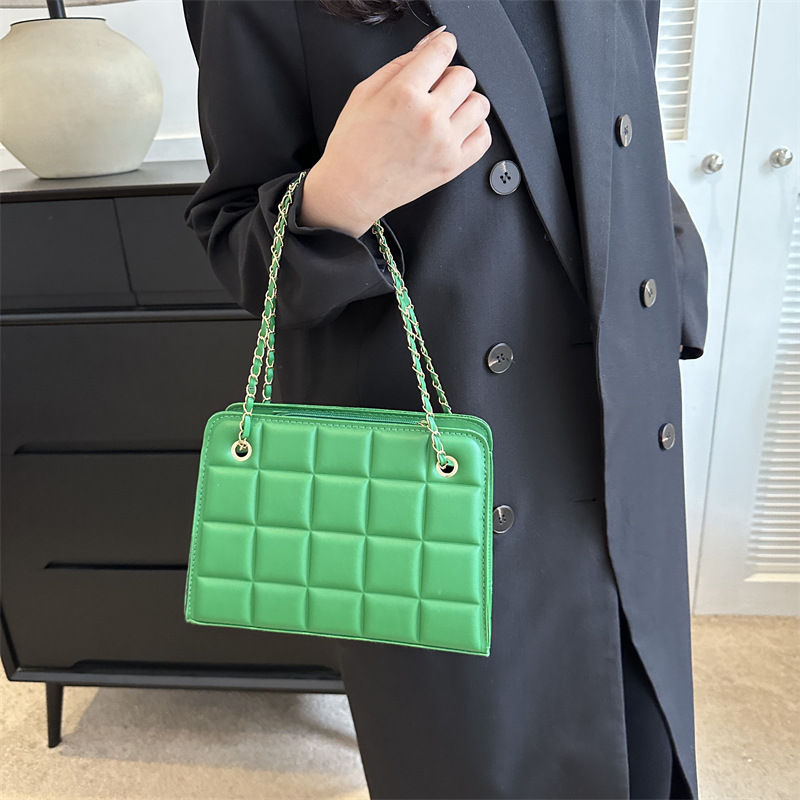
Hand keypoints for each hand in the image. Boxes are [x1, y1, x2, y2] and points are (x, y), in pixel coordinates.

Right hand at [301, 27, 491, 237]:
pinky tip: (456, 130)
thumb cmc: (353, 144)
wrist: (350, 189)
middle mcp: (428, 118)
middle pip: (466, 76)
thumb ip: (401, 63)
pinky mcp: (452, 166)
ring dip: (466, 102)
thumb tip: (432, 42)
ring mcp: (444, 144)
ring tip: (447, 112)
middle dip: (451, 77)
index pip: (443, 51)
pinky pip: (484, 137)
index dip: (442, 47)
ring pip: (480, 105)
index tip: (439, 53)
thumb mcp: (365, 92)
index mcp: (404, 94)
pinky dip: (475, 130)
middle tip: (436, 89)